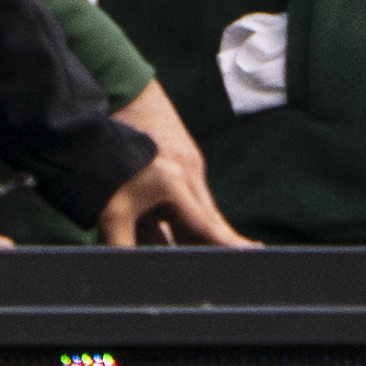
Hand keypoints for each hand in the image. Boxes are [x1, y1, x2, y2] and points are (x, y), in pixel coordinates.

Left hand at [102, 80, 247, 245]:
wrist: (121, 96)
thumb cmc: (112, 151)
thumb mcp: (109, 208)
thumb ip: (121, 243)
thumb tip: (126, 269)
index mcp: (177, 185)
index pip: (209, 225)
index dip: (231, 243)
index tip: (255, 252)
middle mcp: (191, 174)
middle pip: (208, 219)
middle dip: (215, 240)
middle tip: (230, 257)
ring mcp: (188, 165)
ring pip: (195, 207)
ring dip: (189, 227)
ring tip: (182, 241)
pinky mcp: (180, 160)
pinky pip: (186, 194)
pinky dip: (178, 212)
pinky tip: (160, 219)